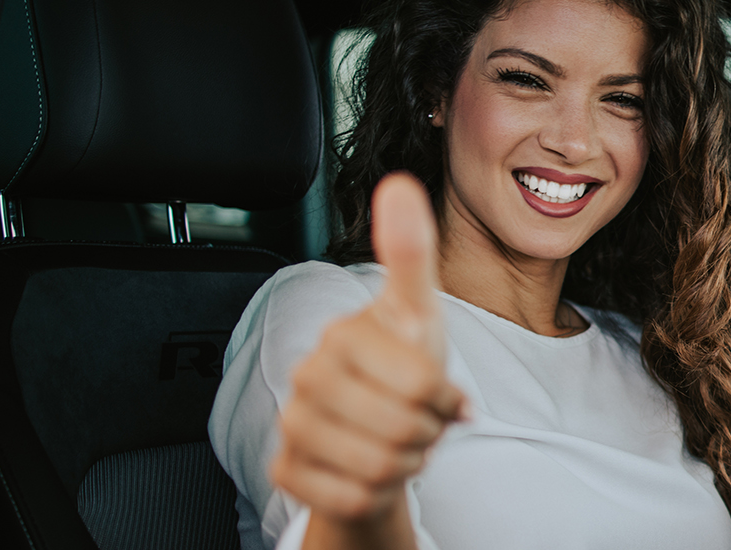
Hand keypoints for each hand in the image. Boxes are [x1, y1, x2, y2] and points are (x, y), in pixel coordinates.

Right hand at [271, 173, 466, 547]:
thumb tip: (398, 183)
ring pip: (377, 467)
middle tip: (421, 422)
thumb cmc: (403, 365)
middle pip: (399, 429)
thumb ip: (411, 252)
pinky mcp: (286, 471)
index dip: (443, 397)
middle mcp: (307, 377)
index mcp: (343, 335)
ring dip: (406, 463)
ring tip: (401, 442)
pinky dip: (377, 493)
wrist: (375, 428)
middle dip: (426, 433)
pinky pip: (351, 497)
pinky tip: (372, 470)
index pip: (420, 383)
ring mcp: (291, 424)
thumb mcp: (420, 312)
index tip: (439, 390)